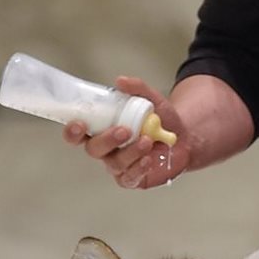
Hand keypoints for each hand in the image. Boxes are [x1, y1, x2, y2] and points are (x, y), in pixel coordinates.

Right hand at [63, 76, 190, 188]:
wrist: (185, 139)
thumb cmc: (162, 120)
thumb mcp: (152, 100)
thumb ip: (137, 88)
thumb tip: (121, 81)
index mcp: (102, 129)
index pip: (78, 133)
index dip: (73, 132)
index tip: (80, 124)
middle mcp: (107, 149)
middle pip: (94, 149)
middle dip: (107, 140)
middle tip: (125, 130)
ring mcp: (119, 165)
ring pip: (115, 162)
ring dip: (131, 151)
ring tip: (147, 140)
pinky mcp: (134, 178)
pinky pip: (130, 177)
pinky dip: (138, 168)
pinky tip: (149, 159)